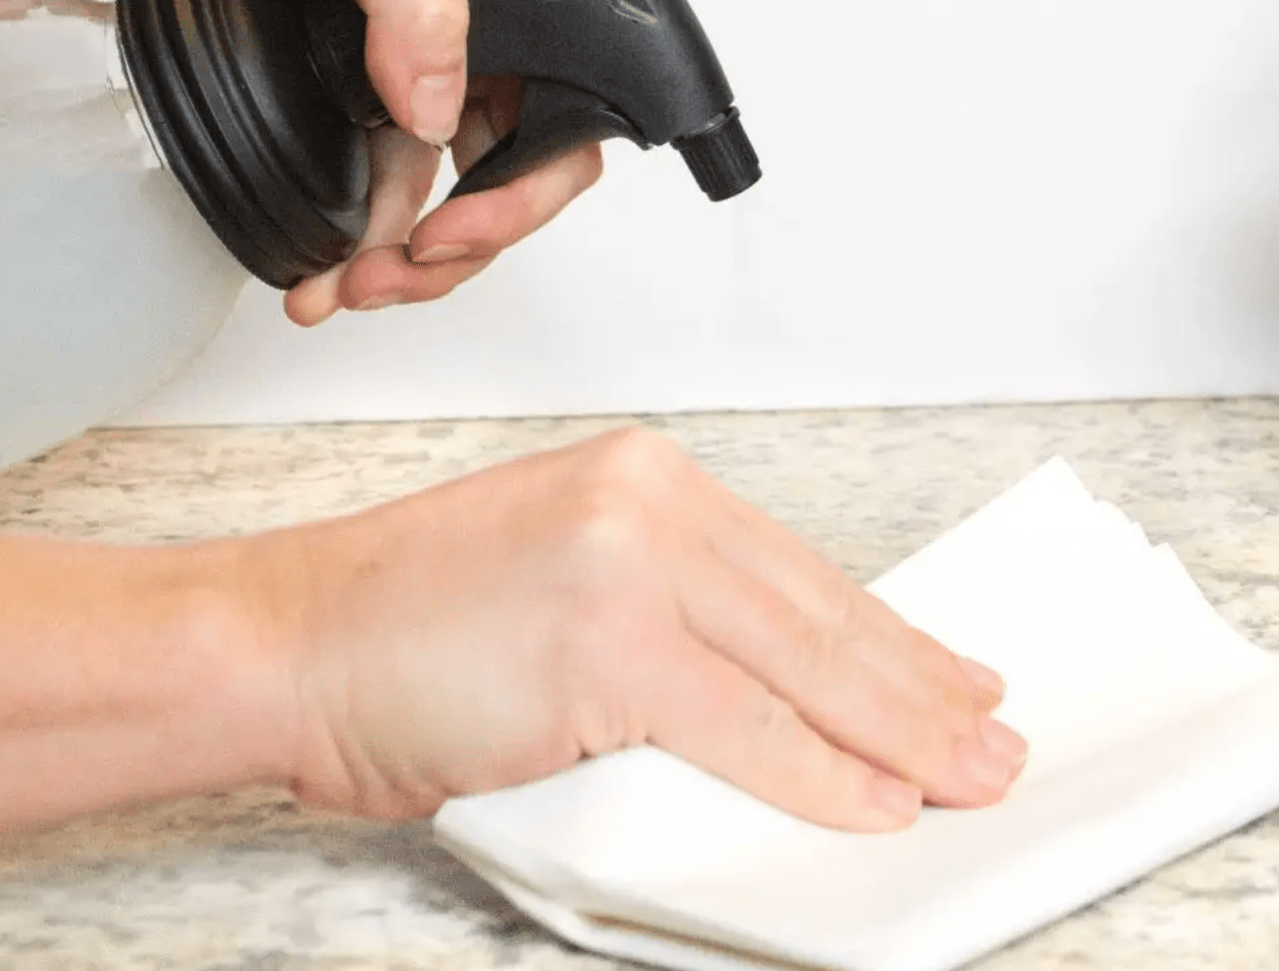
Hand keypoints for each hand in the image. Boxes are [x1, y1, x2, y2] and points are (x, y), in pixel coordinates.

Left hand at [0, 0, 600, 321]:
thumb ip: (420, 3)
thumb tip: (438, 108)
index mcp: (501, 2)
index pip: (557, 125)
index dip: (519, 196)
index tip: (451, 234)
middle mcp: (462, 50)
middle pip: (502, 184)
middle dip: (454, 250)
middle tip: (387, 279)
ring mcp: (398, 83)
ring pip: (433, 205)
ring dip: (399, 264)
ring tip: (338, 292)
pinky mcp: (341, 107)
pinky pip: (370, 195)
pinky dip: (353, 244)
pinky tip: (317, 270)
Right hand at [240, 428, 1027, 829]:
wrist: (285, 634)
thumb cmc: (404, 617)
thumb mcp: (560, 574)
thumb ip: (667, 615)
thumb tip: (770, 687)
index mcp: (643, 479)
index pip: (797, 570)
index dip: (885, 632)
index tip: (948, 668)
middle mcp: (648, 503)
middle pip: (818, 612)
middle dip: (919, 684)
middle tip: (993, 728)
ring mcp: (628, 566)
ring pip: (803, 664)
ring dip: (899, 731)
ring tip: (970, 771)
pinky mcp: (604, 644)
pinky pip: (743, 724)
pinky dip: (819, 771)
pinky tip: (878, 798)